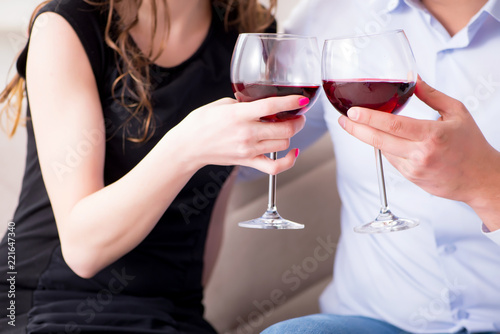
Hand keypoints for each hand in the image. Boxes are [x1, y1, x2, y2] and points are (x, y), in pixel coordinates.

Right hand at [172, 95, 306, 174]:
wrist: (189, 145)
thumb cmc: (202, 123)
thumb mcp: (224, 104)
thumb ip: (245, 103)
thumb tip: (263, 103)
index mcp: (240, 114)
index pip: (273, 107)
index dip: (292, 102)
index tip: (302, 100)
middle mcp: (247, 133)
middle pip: (285, 129)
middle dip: (297, 121)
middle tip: (298, 115)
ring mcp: (248, 150)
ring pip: (283, 144)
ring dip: (290, 135)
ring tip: (288, 128)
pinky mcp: (247, 161)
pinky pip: (274, 167)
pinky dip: (288, 161)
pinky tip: (293, 152)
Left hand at [338, 77, 499, 228]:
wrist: (480, 179)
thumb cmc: (471, 144)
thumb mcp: (457, 113)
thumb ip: (432, 95)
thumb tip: (413, 78)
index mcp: (432, 135)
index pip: (393, 125)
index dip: (368, 118)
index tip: (352, 112)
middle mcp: (421, 154)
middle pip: (379, 140)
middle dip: (356, 129)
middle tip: (343, 120)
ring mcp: (414, 169)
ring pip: (382, 150)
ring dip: (369, 138)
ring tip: (359, 125)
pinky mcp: (411, 178)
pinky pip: (390, 160)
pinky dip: (385, 148)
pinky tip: (384, 139)